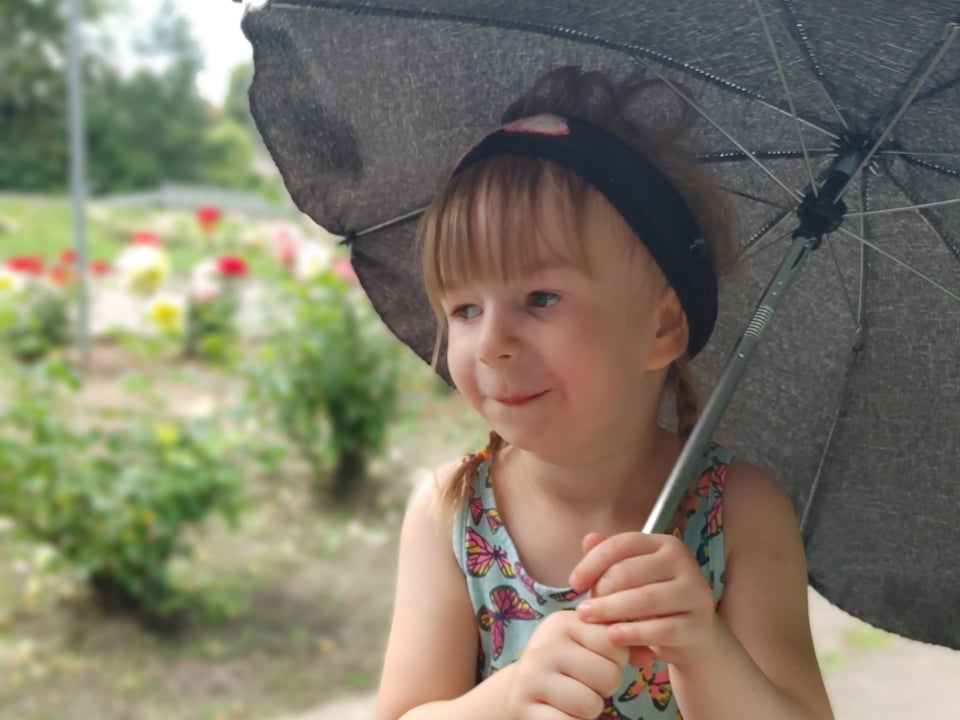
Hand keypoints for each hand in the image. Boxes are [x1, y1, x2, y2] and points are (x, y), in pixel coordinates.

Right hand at [507, 610, 628, 719]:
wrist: (522, 688)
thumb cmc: (567, 664)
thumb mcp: (589, 644)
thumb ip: (622, 644)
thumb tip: (650, 655)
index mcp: (562, 622)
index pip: (614, 644)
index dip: (616, 660)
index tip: (597, 659)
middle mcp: (543, 645)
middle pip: (607, 676)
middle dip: (604, 686)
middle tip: (584, 683)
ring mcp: (530, 677)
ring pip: (590, 704)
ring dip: (590, 708)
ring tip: (573, 698)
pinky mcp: (523, 706)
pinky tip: (563, 713)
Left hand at [570, 532, 720, 668]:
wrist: (693, 635)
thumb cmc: (655, 601)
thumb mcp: (633, 576)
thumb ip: (610, 558)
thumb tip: (587, 538)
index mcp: (665, 544)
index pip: (622, 544)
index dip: (592, 563)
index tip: (574, 584)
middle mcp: (683, 562)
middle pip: (630, 571)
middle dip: (600, 591)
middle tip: (583, 609)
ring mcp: (694, 592)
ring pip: (645, 599)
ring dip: (611, 611)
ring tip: (590, 620)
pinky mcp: (697, 624)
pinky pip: (660, 629)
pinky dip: (633, 633)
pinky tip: (612, 637)